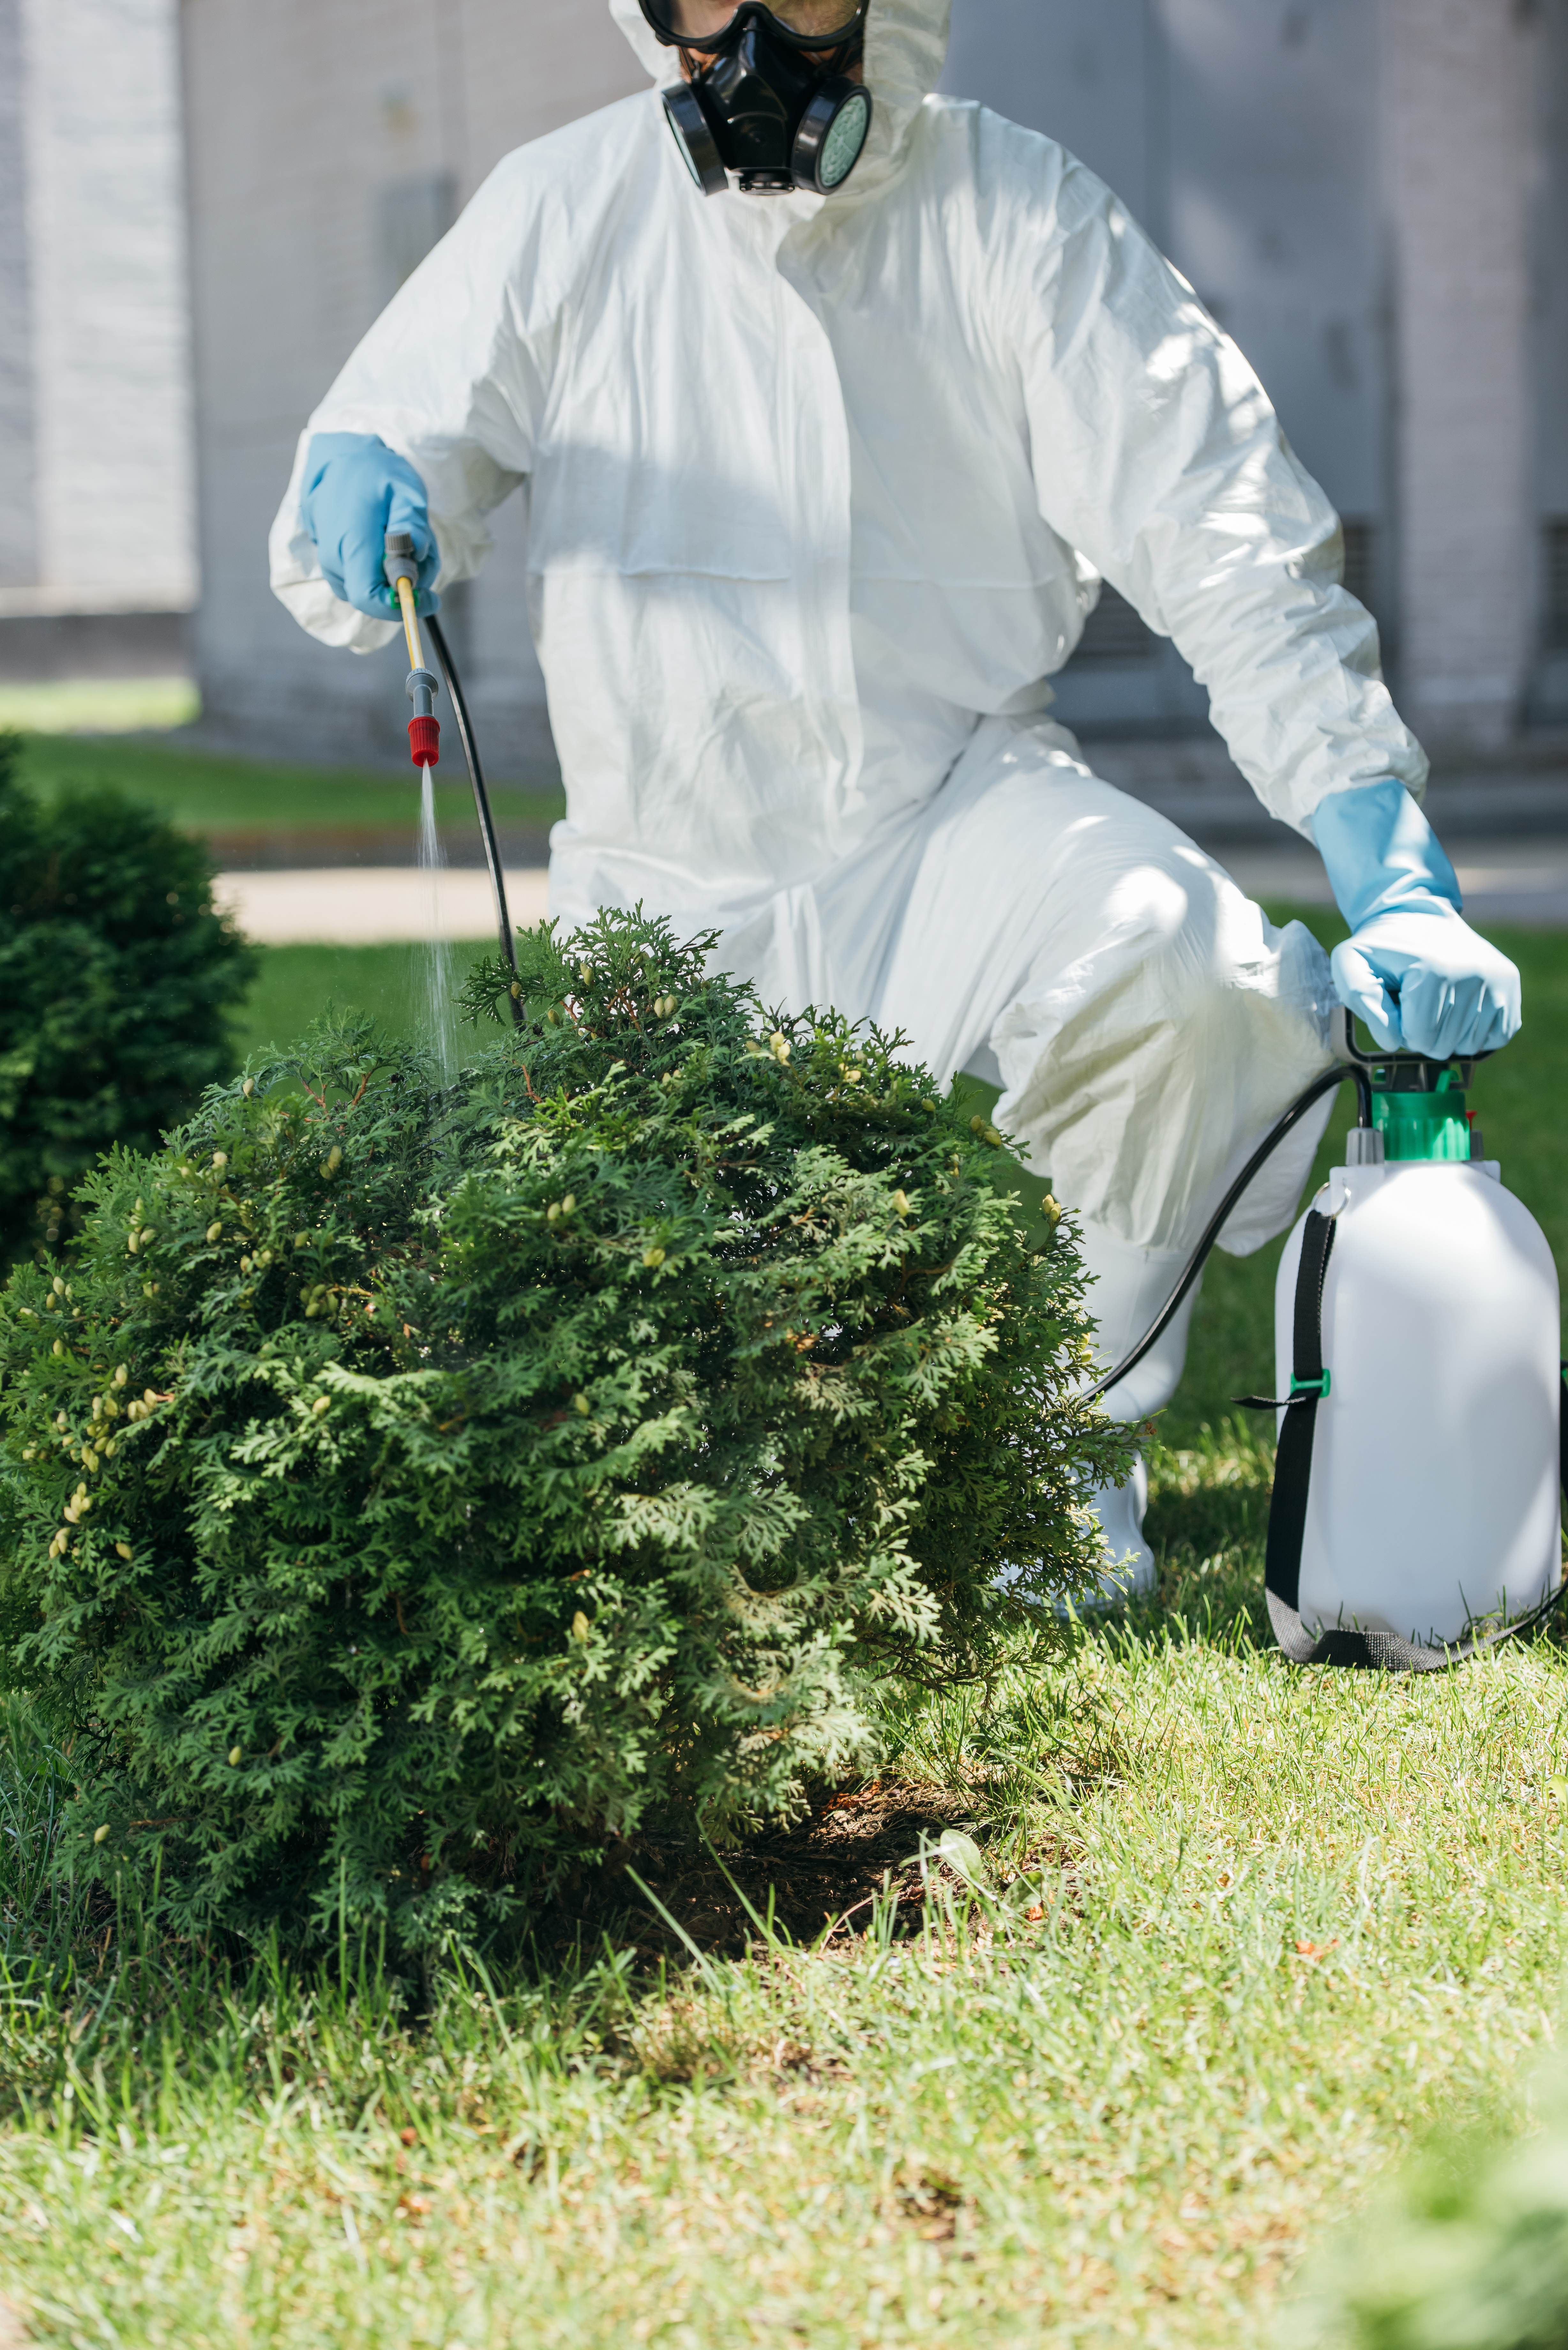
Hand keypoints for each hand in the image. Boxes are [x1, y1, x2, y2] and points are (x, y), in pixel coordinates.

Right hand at [301, 433, 438, 618]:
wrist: (340, 460)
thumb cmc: (375, 473)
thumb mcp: (405, 488)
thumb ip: (412, 522)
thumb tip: (418, 553)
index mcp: (351, 542)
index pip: (369, 598)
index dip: (400, 607)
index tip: (429, 597)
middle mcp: (334, 559)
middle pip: (378, 597)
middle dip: (410, 582)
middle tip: (426, 547)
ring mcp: (331, 563)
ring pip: (374, 589)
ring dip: (402, 573)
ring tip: (409, 535)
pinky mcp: (334, 564)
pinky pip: (366, 579)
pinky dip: (386, 569)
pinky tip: (392, 541)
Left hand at [1331, 902, 1520, 1058]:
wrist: (1417, 915)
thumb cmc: (1382, 946)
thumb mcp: (1352, 963)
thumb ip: (1362, 1001)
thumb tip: (1392, 1042)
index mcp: (1433, 972)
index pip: (1418, 1040)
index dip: (1401, 1030)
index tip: (1399, 1004)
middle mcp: (1473, 974)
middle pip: (1443, 1046)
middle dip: (1423, 1033)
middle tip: (1416, 1003)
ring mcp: (1497, 980)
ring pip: (1468, 1046)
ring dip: (1447, 1034)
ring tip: (1436, 1001)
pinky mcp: (1510, 984)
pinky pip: (1495, 1037)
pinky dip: (1474, 1032)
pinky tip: (1459, 1007)